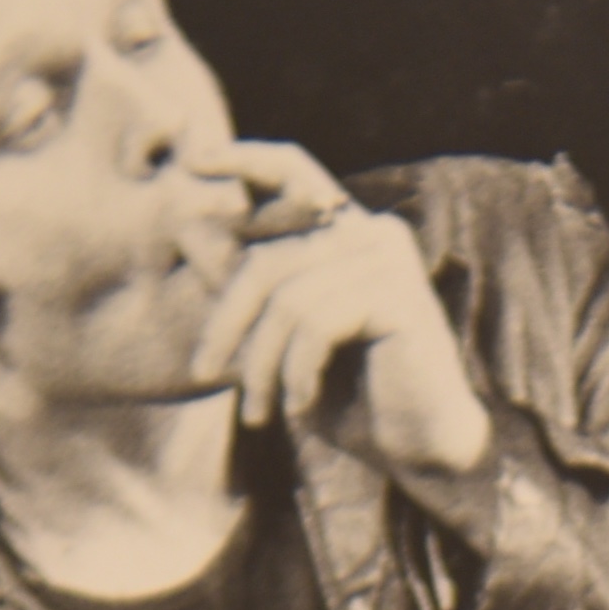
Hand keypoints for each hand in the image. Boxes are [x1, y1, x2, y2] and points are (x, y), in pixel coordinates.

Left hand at [186, 144, 491, 482]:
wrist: (421, 450)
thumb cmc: (353, 397)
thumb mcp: (283, 338)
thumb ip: (247, 288)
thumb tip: (188, 228)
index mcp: (347, 233)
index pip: (293, 171)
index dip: (243, 159)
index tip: (193, 162)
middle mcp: (372, 233)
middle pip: (267, 259)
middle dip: (227, 321)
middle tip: (206, 371)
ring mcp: (388, 260)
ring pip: (285, 298)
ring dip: (262, 363)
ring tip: (260, 410)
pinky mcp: (396, 295)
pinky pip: (316, 323)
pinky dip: (297, 371)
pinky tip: (301, 405)